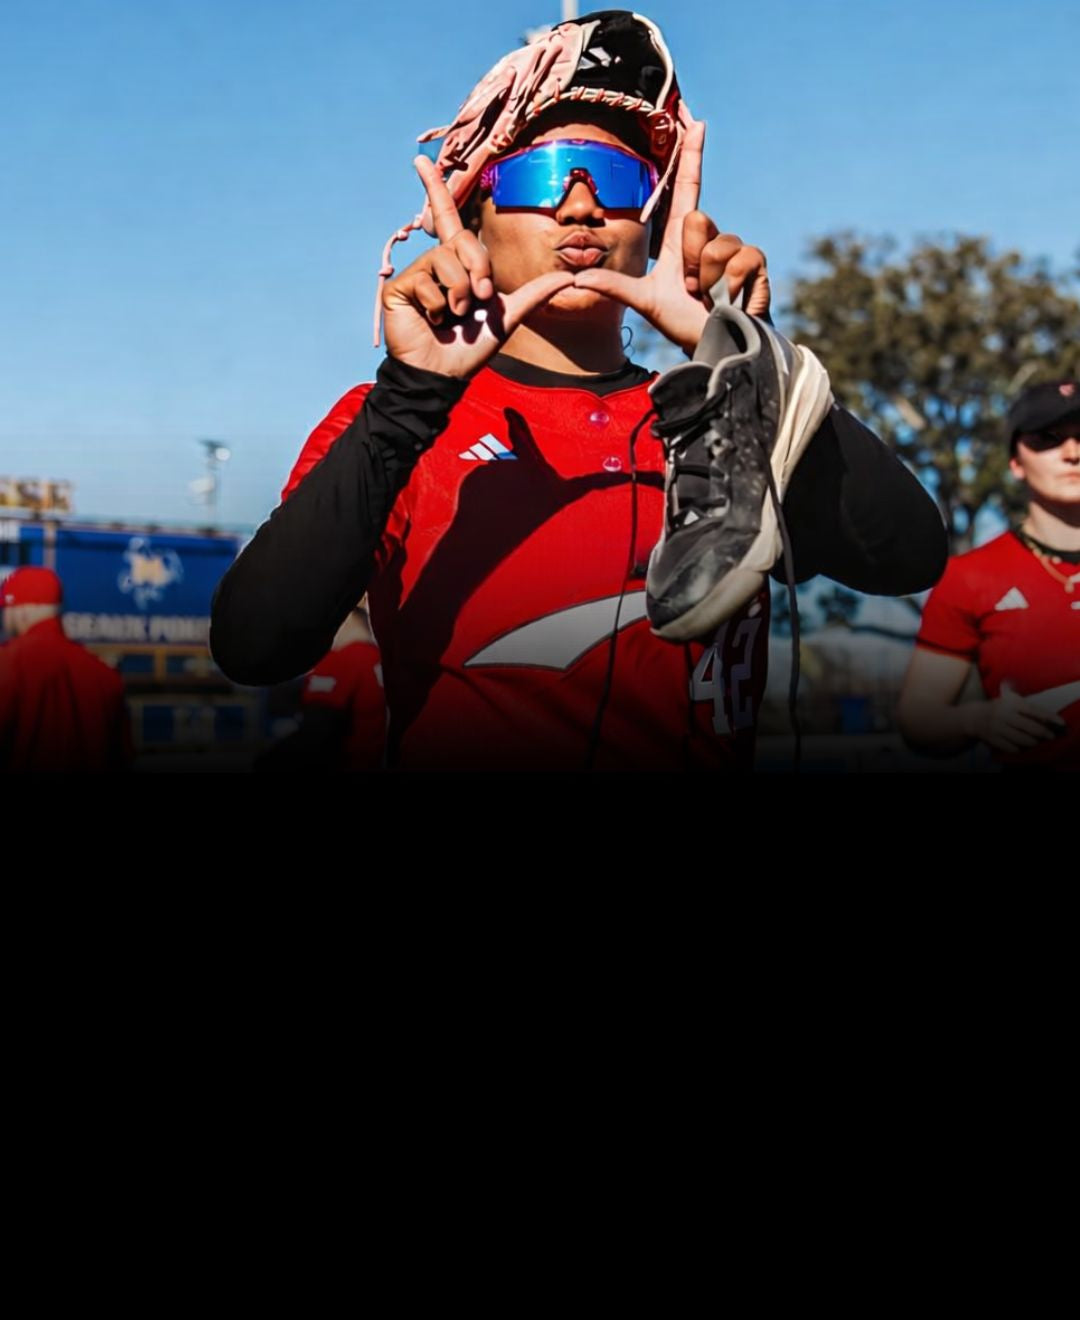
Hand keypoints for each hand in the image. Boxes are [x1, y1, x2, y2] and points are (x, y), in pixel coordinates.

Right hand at [382, 156, 574, 377]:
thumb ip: (535, 294)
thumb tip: (570, 279)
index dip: (435, 188)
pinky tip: (433, 321)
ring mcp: (415, 274)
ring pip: (447, 261)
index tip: (420, 159)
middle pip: (463, 242)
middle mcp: (435, 263)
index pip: (448, 218)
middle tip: (478, 301)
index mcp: (457, 264)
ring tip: (454, 316)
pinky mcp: (398, 288)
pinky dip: (439, 306)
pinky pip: (427, 282)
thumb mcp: (508, 317)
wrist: (445, 375)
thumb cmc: (471, 347)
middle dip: (479, 273)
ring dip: (460, 294)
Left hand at [572, 121, 770, 352]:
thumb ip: (614, 287)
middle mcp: (710, 237)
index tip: (695, 122)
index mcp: (682, 239)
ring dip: (708, 280)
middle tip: (691, 288)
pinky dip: (729, 288)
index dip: (691, 155)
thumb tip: (576, 280)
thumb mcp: (645, 302)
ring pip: (716, 245)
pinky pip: (739, 261)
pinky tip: (731, 301)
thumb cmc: (683, 323)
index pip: (686, 187)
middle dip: (690, 260)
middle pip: (696, 220)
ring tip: (709, 298)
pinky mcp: (755, 264)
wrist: (716, 347)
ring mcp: (734, 249)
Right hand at [968, 681, 1066, 752]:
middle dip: (1043, 733)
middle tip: (1050, 736)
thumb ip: (1026, 706)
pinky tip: (1020, 747)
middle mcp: (1004, 714)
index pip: (1034, 710)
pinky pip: (1010, 747)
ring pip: (1021, 739)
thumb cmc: (998, 708)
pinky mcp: (992, 738)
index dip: (1049, 717)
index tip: (1060, 723)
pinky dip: (1018, 748)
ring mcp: (997, 727)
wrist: (973, 717)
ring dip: (1032, 742)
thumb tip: (1047, 718)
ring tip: (1035, 741)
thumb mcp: (1009, 700)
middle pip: (1030, 727)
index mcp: (1011, 703)